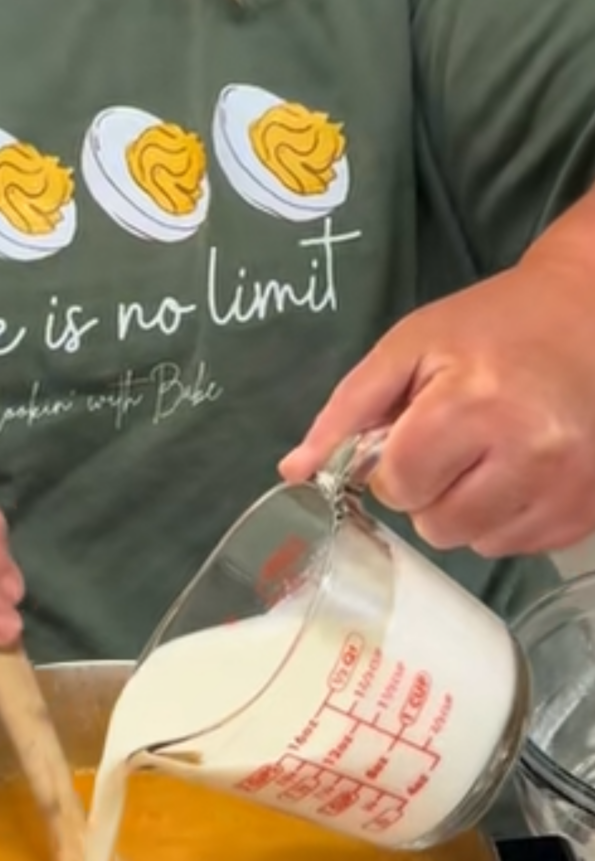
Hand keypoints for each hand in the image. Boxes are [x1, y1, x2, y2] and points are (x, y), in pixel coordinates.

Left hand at [279, 256, 594, 556]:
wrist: (591, 315)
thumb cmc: (495, 327)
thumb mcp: (412, 347)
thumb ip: (349, 410)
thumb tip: (295, 472)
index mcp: (474, 404)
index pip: (400, 484)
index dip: (394, 467)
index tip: (416, 434)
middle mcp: (528, 452)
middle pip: (437, 525)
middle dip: (430, 492)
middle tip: (455, 445)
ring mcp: (564, 487)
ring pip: (477, 544)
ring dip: (468, 510)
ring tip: (491, 456)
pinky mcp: (585, 510)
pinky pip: (519, 545)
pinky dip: (507, 518)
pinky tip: (521, 471)